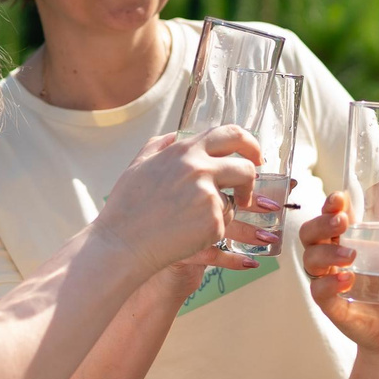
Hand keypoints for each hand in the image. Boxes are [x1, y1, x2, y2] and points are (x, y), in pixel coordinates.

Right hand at [92, 128, 270, 274]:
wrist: (121, 244)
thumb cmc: (126, 208)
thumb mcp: (138, 165)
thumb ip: (159, 146)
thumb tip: (176, 136)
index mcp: (184, 150)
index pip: (231, 134)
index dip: (250, 144)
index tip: (256, 157)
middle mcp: (200, 168)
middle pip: (246, 168)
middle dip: (250, 181)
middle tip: (245, 195)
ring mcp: (208, 195)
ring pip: (234, 201)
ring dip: (221, 210)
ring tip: (191, 221)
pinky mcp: (214, 222)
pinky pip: (224, 224)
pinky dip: (211, 230)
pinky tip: (187, 234)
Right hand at [301, 193, 378, 352]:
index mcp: (348, 239)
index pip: (329, 215)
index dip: (330, 204)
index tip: (340, 197)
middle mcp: (332, 257)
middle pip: (310, 233)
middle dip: (322, 223)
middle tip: (342, 221)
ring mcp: (330, 280)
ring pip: (311, 259)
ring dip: (327, 253)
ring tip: (351, 256)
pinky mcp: (332, 305)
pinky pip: (319, 291)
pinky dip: (330, 284)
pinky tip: (348, 281)